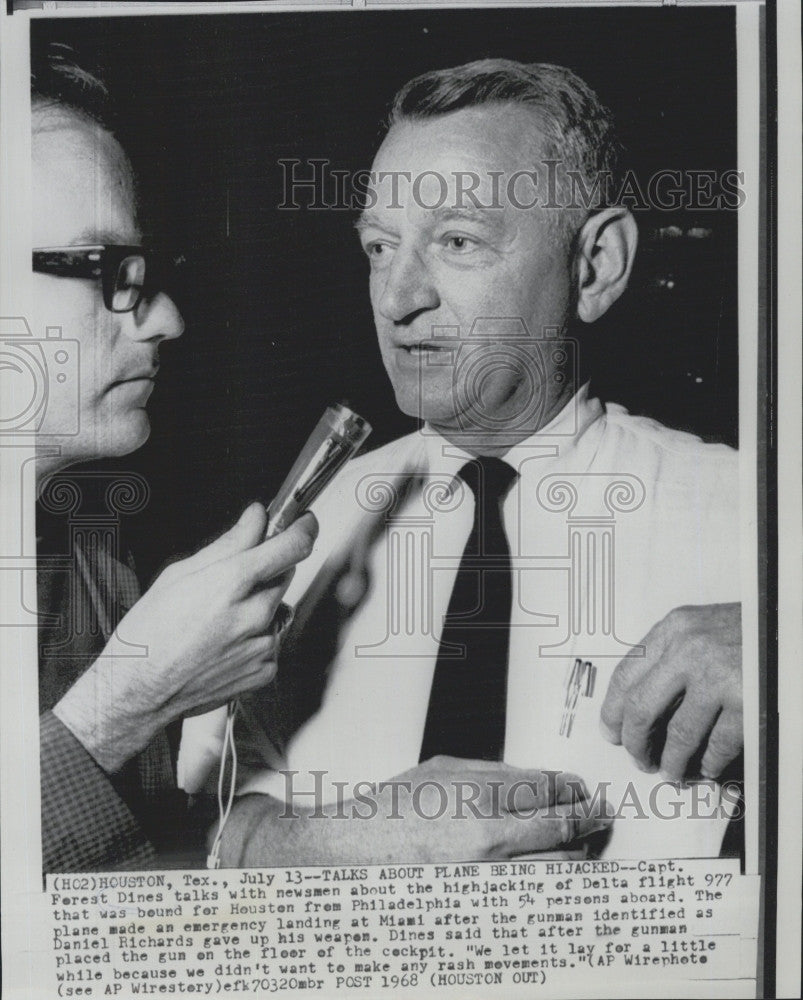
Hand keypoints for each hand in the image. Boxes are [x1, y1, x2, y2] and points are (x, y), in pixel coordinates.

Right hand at [54, 503, 317, 771]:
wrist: (138, 691)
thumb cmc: (150, 633)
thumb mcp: (180, 574)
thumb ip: (229, 543)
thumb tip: (256, 518)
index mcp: (231, 583)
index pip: (293, 546)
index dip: (303, 529)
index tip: (304, 523)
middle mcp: (253, 614)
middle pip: (285, 575)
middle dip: (266, 571)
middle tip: (232, 583)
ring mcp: (262, 645)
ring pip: (277, 608)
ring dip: (258, 606)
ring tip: (218, 620)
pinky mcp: (265, 670)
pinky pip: (272, 640)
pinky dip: (255, 638)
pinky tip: (224, 643)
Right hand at [220, 757, 611, 865]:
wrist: (353, 851)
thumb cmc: (392, 808)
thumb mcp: (443, 770)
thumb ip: (493, 773)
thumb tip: (536, 779)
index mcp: (481, 796)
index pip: (549, 789)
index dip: (573, 789)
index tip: (582, 790)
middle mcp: (491, 837)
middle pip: (563, 828)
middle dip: (588, 819)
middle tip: (598, 815)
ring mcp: (488, 875)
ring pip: (556, 867)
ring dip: (576, 854)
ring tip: (581, 845)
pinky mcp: (481, 903)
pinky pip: (531, 895)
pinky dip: (549, 883)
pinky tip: (554, 874)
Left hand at [600, 603, 741, 780]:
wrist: (792, 625)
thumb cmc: (749, 628)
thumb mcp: (701, 627)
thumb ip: (672, 654)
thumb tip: (638, 704)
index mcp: (674, 628)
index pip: (626, 675)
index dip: (613, 711)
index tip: (611, 732)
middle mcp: (690, 648)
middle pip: (642, 708)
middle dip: (636, 742)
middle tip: (639, 759)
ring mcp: (717, 675)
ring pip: (679, 734)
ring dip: (672, 762)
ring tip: (670, 772)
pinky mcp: (746, 701)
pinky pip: (718, 745)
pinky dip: (709, 762)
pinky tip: (707, 767)